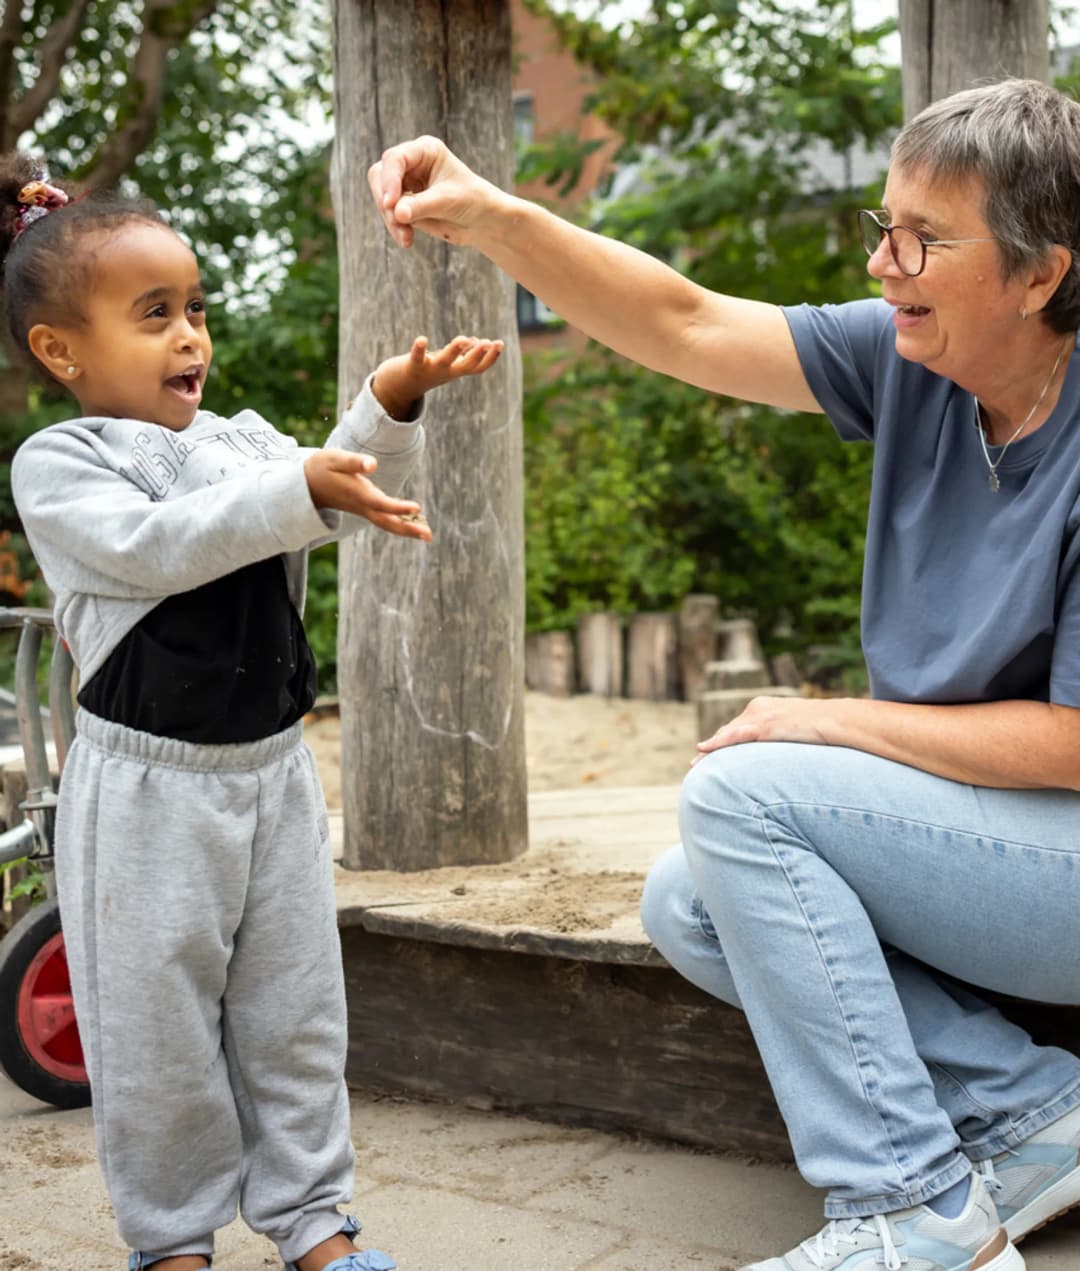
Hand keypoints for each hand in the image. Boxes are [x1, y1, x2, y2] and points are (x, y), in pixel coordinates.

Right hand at [304, 449, 431, 541]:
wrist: (307, 484)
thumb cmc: (322, 467)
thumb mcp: (335, 458)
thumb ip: (354, 462)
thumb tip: (372, 464)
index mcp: (356, 494)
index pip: (380, 503)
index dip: (397, 507)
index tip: (416, 508)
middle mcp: (361, 505)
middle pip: (387, 521)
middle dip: (407, 529)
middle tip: (429, 536)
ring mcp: (363, 509)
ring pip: (387, 523)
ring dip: (407, 529)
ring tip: (427, 534)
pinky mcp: (365, 508)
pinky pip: (384, 519)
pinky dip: (400, 522)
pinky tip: (415, 522)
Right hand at [367, 135, 502, 248]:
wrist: (481, 221)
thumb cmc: (472, 201)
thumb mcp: (448, 201)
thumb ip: (421, 205)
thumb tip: (396, 213)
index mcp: (425, 150)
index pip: (395, 158)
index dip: (389, 180)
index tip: (390, 204)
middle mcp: (412, 163)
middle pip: (380, 175)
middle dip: (386, 201)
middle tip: (397, 222)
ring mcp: (405, 183)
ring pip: (382, 197)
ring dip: (390, 219)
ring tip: (406, 238)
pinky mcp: (404, 203)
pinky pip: (389, 214)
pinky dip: (395, 228)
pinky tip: (407, 240)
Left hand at [372, 335, 503, 418]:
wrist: (398, 387)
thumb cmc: (426, 370)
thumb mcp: (446, 363)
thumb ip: (460, 354)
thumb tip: (473, 341)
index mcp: (455, 371)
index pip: (478, 367)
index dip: (490, 357)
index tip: (500, 343)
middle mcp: (445, 372)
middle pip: (466, 366)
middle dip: (478, 355)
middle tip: (489, 343)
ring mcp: (430, 369)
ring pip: (444, 361)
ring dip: (454, 351)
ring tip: (463, 339)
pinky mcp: (413, 366)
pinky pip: (417, 357)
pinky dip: (419, 349)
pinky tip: (421, 339)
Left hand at [690, 694, 829, 764]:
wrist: (838, 721)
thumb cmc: (825, 730)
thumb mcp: (797, 733)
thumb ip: (781, 740)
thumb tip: (776, 758)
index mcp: (766, 708)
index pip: (738, 727)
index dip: (722, 743)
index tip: (708, 754)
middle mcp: (759, 708)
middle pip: (728, 731)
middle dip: (712, 748)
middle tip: (695, 763)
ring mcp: (761, 716)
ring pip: (727, 734)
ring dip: (709, 750)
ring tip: (694, 765)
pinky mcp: (766, 726)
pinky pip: (735, 735)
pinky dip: (718, 743)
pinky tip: (703, 749)